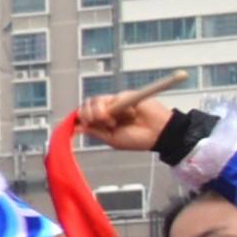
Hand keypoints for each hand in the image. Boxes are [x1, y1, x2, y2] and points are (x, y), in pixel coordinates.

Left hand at [63, 90, 180, 157]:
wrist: (159, 134)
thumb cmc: (138, 139)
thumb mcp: (112, 139)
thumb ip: (95, 132)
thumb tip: (76, 127)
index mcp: (102, 122)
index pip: (84, 114)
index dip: (80, 117)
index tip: (84, 124)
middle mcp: (108, 110)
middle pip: (87, 105)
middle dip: (87, 113)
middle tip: (97, 121)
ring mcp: (117, 103)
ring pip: (96, 100)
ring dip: (99, 111)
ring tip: (111, 122)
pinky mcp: (127, 96)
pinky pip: (114, 98)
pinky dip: (117, 108)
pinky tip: (127, 116)